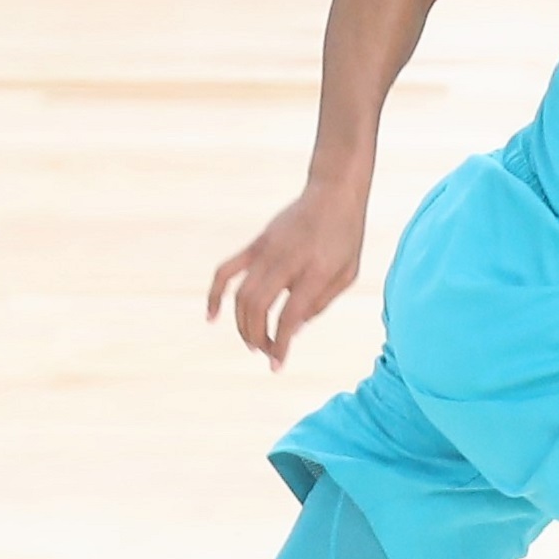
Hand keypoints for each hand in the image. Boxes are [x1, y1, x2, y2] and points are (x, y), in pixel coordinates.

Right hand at [207, 184, 365, 368]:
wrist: (333, 193)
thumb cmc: (345, 237)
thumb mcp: (347, 274)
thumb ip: (320, 303)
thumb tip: (292, 329)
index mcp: (315, 271)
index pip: (289, 315)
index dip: (280, 344)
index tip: (277, 365)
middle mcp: (287, 261)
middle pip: (258, 307)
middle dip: (257, 337)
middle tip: (266, 352)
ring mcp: (267, 251)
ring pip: (241, 294)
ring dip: (242, 324)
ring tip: (252, 342)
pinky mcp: (256, 244)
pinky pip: (227, 270)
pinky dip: (215, 294)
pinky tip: (211, 317)